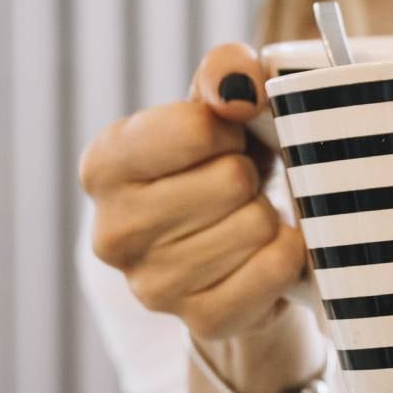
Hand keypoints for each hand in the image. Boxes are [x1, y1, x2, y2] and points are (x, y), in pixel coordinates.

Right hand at [79, 43, 309, 360]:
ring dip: (269, 215)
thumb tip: (241, 90)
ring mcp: (151, 285)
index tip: (225, 140)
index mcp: (104, 165)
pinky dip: (287, 254)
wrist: (236, 245)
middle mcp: (112, 231)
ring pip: (256, 225)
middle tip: (240, 187)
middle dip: (250, 175)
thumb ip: (227, 71)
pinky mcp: (200, 320)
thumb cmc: (222, 161)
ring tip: (248, 217)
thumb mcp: (220, 103)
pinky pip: (273, 271)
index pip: (194, 129)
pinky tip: (268, 250)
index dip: (230, 129)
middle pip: (231, 181)